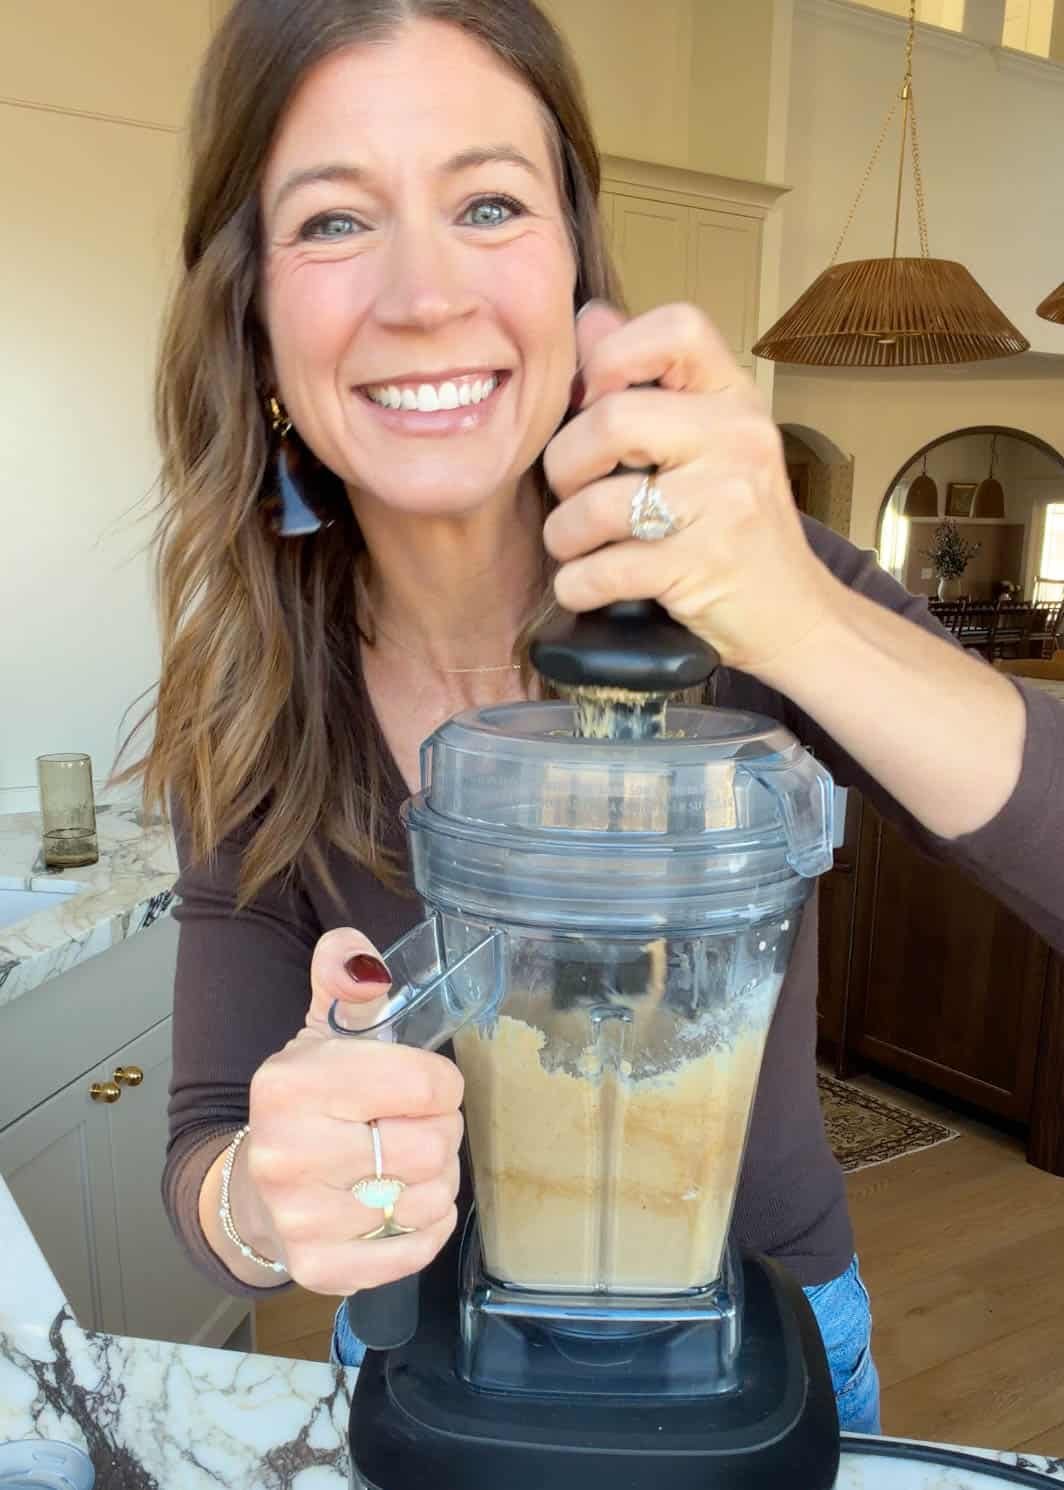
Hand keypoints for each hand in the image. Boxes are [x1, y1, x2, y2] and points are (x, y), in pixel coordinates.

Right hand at [232, 928, 464, 1295]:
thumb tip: (358, 952)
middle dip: (441, 1133)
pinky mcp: (320, 1268)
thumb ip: (348, 982)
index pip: (426, 1083)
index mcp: (292, 1082)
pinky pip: (416, 1251)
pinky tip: (399, 1208)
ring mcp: (301, 1216)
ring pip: (430, 1199)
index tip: (422, 1086)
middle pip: (432, 1145)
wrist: (254, 1186)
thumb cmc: (309, 1103)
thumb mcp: (323, 1032)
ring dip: (436, 1182)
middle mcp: (288, 1151)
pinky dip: (425, 1229)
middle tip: (415, 1127)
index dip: (441, 1085)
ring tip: (403, 1166)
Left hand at [542, 301, 845, 677]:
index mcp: (734, 398)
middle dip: (564, 466)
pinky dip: (577, 585)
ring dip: (564, 536)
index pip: (676, 327)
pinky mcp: (703, 567)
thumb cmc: (735, 526)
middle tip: (570, 493)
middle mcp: (738, 439)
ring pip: (595, 505)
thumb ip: (646, 382)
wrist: (795, 615)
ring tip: (575, 547)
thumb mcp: (707, 443)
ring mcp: (725, 504)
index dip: (613, 356)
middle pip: (610, 421)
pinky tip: (587, 586)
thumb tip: (590, 319)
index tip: (593, 401)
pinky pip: (603, 571)